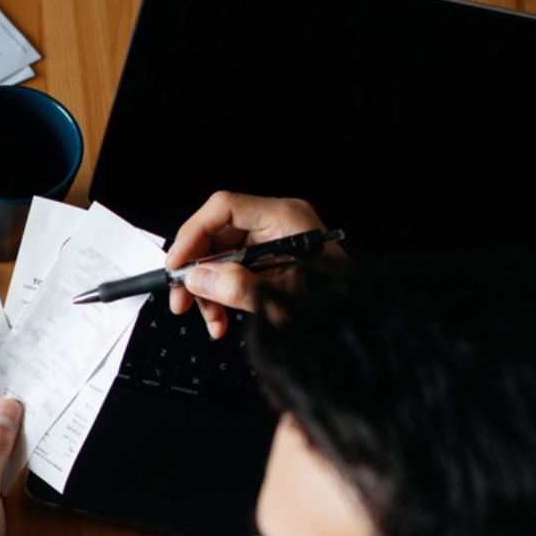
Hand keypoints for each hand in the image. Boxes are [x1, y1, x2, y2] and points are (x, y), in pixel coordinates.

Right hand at [165, 191, 329, 338]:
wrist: (358, 327)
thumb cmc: (336, 309)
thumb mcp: (282, 302)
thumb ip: (237, 287)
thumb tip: (198, 278)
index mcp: (285, 218)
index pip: (223, 208)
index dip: (193, 234)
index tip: (177, 264)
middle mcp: (278, 223)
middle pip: (218, 234)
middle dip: (197, 269)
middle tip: (182, 300)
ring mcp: (274, 241)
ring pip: (221, 256)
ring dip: (208, 289)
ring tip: (210, 320)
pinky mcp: (272, 260)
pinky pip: (234, 270)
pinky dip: (222, 293)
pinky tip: (221, 318)